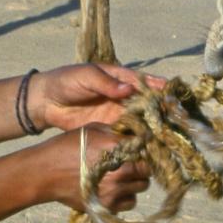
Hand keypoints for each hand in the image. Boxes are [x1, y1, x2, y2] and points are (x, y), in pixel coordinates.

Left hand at [29, 64, 165, 131]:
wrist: (46, 101)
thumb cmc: (66, 81)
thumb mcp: (85, 77)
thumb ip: (106, 83)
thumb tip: (129, 88)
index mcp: (118, 77)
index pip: (142, 81)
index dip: (157, 86)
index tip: (171, 91)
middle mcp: (122, 95)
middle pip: (145, 101)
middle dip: (160, 108)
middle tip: (176, 116)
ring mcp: (116, 112)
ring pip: (140, 118)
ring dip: (152, 125)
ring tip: (168, 133)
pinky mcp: (109, 127)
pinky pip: (127, 132)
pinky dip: (137, 138)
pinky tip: (148, 145)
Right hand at [43, 124, 150, 212]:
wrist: (45, 173)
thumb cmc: (66, 147)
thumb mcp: (91, 130)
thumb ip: (115, 132)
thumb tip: (133, 134)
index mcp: (117, 149)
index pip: (146, 150)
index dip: (144, 150)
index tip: (139, 150)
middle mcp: (119, 171)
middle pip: (147, 171)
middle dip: (141, 166)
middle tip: (130, 163)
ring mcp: (114, 192)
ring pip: (141, 188)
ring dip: (134, 182)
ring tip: (121, 177)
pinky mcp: (107, 207)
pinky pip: (129, 203)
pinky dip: (125, 197)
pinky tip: (114, 189)